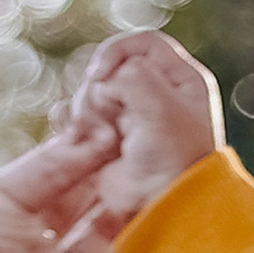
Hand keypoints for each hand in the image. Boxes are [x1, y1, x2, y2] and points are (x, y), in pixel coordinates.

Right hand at [54, 30, 226, 231]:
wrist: (165, 209)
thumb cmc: (174, 162)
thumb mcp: (161, 108)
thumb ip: (132, 76)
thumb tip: (103, 82)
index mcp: (179, 79)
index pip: (140, 43)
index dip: (115, 52)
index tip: (102, 76)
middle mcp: (155, 93)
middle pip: (109, 66)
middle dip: (99, 89)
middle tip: (107, 119)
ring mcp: (129, 116)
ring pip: (90, 91)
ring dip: (86, 110)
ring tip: (103, 139)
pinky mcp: (106, 138)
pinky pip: (78, 116)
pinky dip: (74, 125)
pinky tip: (81, 140)